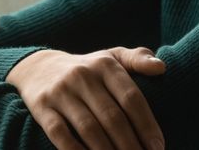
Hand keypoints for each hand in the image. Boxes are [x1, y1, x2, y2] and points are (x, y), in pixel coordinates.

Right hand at [5, 46, 165, 149]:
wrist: (37, 67)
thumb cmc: (87, 68)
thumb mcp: (111, 57)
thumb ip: (137, 59)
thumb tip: (161, 68)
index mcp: (105, 65)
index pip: (131, 98)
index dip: (147, 126)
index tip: (158, 148)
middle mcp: (83, 76)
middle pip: (112, 118)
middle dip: (130, 146)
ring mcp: (61, 92)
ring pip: (89, 129)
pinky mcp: (42, 107)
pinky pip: (60, 134)